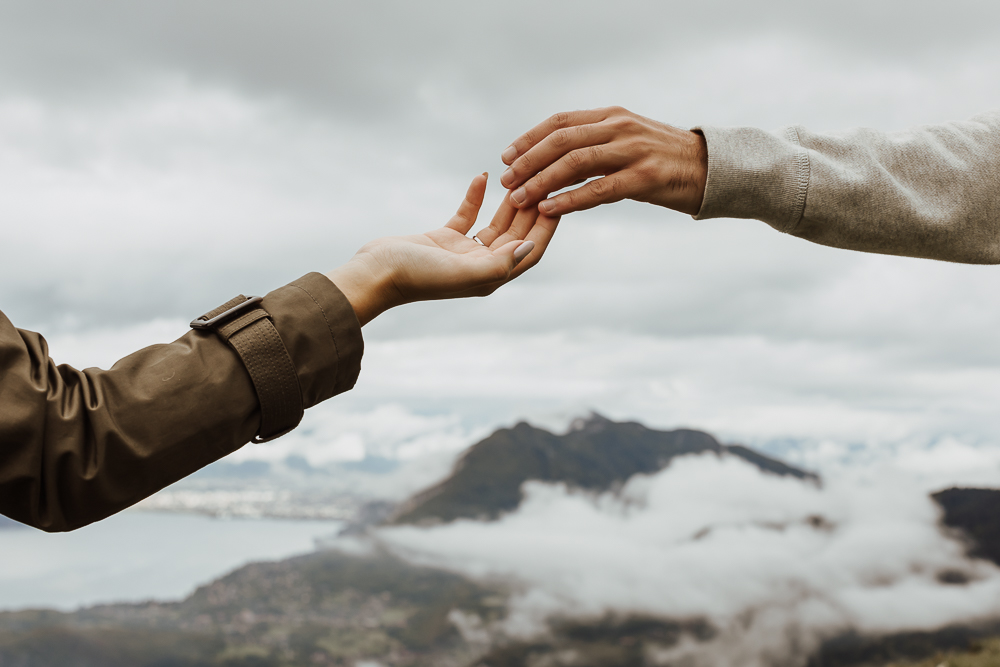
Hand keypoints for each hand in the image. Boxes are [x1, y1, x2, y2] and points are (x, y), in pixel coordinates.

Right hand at [326, 174, 559, 324]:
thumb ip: (498, 264)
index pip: (529, 250)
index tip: (558, 199)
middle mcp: (481, 266)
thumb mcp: (462, 272)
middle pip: (517, 234)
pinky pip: (468, 215)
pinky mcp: (444, 238)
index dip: (546, 227)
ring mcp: (463, 251)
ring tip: (519, 175)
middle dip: (532, 209)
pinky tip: (481, 176)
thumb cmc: (416, 277)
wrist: (375, 273)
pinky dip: (475, 197)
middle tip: (543, 179)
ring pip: (496, 223)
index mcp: (490, 277)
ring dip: (508, 201)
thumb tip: (530, 247)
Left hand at [499, 106, 707, 216]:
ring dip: (542, 181)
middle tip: (506, 180)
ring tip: (520, 198)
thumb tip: (553, 161)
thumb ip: (594, 146)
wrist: (712, 169)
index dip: (529, 139)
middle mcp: (620, 127)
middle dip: (528, 161)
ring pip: (575, 162)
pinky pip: (598, 189)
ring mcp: (633, 151)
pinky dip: (569, 200)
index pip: (560, 122)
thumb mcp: (627, 142)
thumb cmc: (663, 161)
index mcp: (613, 116)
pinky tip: (549, 210)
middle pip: (562, 140)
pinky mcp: (645, 177)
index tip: (506, 157)